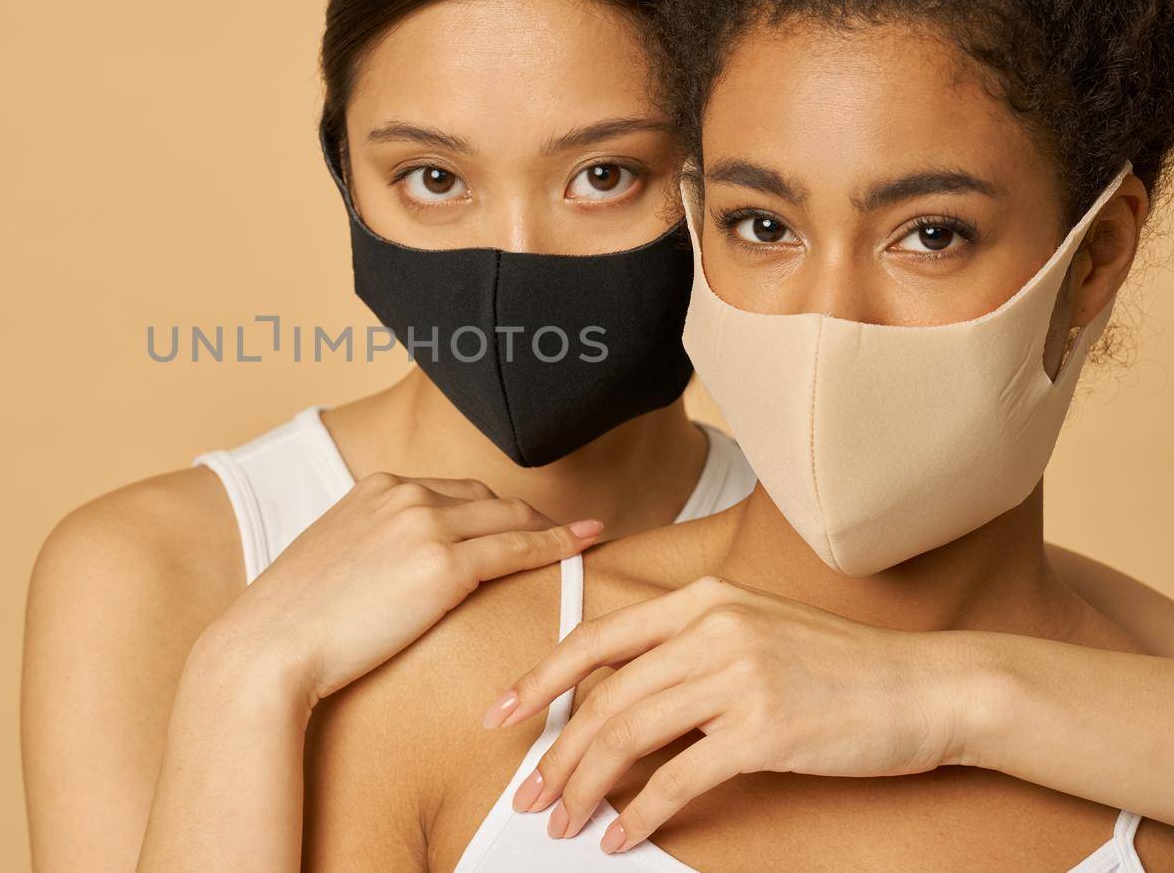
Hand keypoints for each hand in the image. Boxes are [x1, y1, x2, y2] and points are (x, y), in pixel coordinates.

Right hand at [206, 472, 603, 709]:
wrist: (267, 649)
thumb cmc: (291, 623)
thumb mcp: (331, 562)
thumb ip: (368, 550)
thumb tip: (389, 573)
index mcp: (373, 488)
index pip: (451, 491)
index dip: (489, 511)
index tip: (513, 523)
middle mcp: (402, 494)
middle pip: (486, 499)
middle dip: (524, 517)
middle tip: (559, 532)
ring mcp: (424, 524)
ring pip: (509, 519)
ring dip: (548, 529)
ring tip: (581, 537)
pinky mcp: (443, 565)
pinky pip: (517, 551)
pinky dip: (556, 546)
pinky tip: (581, 547)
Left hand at [479, 575, 966, 853]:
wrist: (930, 686)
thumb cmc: (840, 666)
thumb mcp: (755, 629)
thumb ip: (688, 648)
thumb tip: (619, 697)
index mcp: (701, 599)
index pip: (595, 638)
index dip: (539, 680)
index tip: (501, 715)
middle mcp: (712, 626)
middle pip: (603, 697)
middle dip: (555, 752)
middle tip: (530, 793)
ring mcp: (738, 674)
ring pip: (628, 735)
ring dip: (584, 786)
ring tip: (563, 820)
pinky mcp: (764, 728)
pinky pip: (677, 777)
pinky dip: (638, 812)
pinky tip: (620, 834)